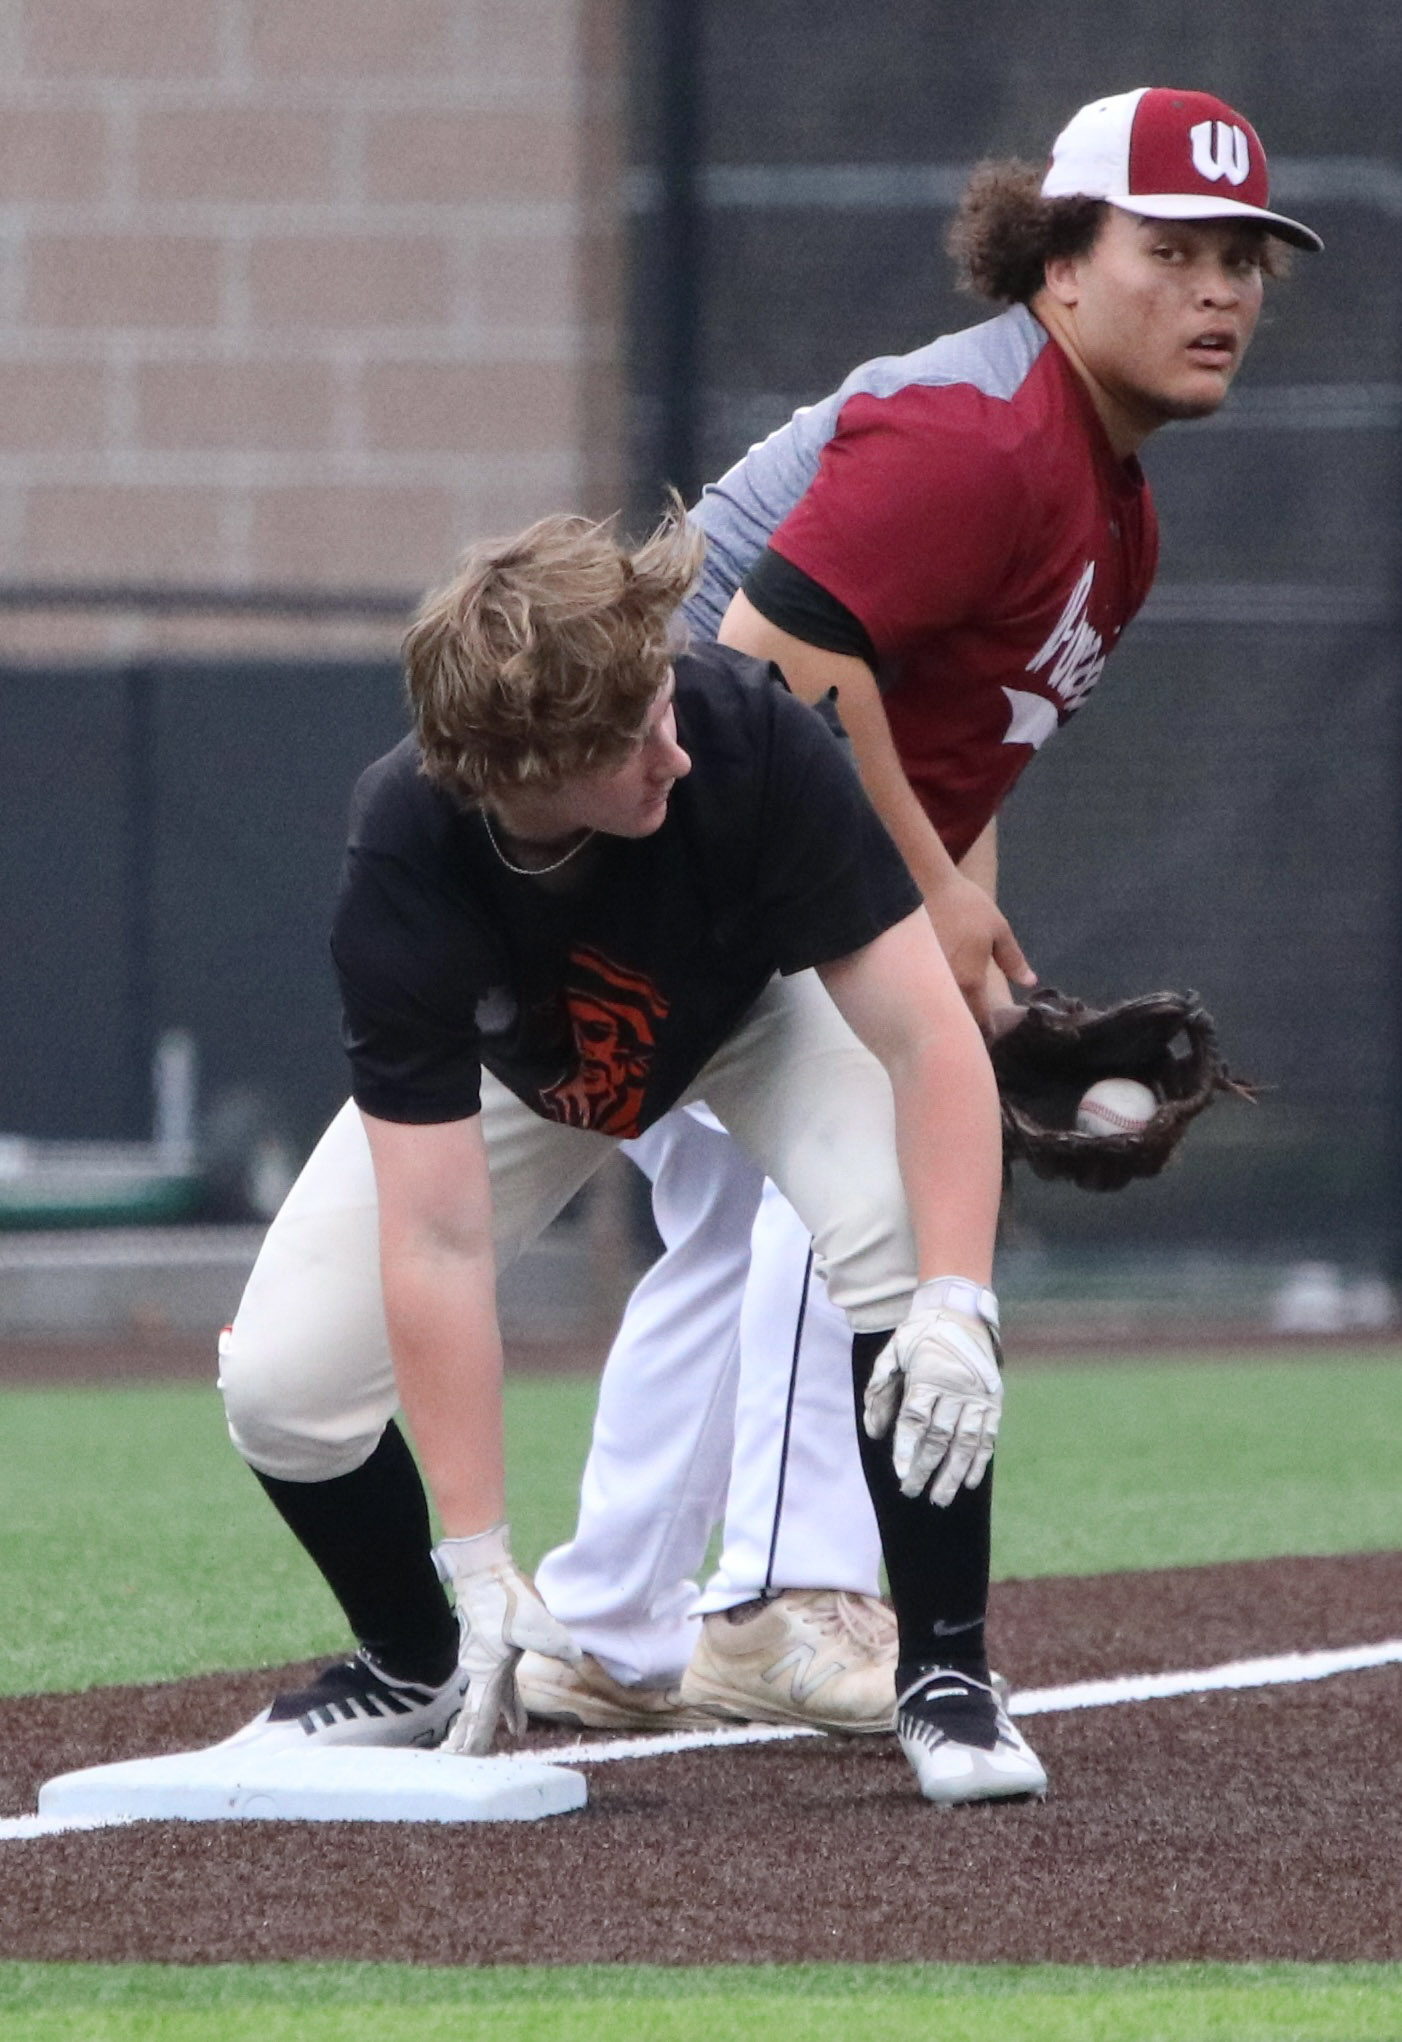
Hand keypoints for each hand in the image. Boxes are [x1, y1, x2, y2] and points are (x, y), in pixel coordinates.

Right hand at [434, 1523, 580, 1753]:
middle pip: (478, 1715)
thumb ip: (555, 1641)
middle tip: (469, 1766)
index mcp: (487, 1672)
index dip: (473, 1741)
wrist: (484, 1571)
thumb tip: (578, 1656)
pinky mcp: (493, 1653)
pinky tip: (517, 1723)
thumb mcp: (533, 1620)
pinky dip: (507, 1709)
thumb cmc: (502, 1597)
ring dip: (495, 1726)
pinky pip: (499, 1690)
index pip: (479, 1715)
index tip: (464, 1762)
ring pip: (489, 1704)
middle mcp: (481, 1672)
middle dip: (475, 1741)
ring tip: (507, 1749)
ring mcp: (484, 1662)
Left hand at [862, 1279, 1002, 1505]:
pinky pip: (987, 1436)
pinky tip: (970, 1481)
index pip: (915, 1420)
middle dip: (925, 1468)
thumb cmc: (920, 1335)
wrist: (961, 1312)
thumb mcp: (893, 1352)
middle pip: (939, 1437)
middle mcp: (955, 1389)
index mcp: (927, 1376)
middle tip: (913, 1492)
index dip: (907, 1449)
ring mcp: (977, 1397)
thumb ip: (880, 1390)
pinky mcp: (993, 1401)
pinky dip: (979, 1460)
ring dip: (953, 1473)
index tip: (901, 1474)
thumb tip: (873, 1431)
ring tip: (941, 1498)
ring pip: (965, 1442)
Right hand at [924, 871, 1034, 1028]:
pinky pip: (920, 995)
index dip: (986, 1030)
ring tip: (950, 1018)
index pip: (979, 1019)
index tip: (990, 1036)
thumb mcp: (998, 929)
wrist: (923, 885)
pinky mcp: (905, 974)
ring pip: (936, 1010)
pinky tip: (929, 997)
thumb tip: (1029, 982)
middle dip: (964, 1029)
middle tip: (971, 1032)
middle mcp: (945, 988)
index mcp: (970, 981)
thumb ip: (1013, 959)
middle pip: (955, 1021)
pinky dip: (927, 1000)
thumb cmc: (965, 906)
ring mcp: (921, 983)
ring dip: (945, 1015)